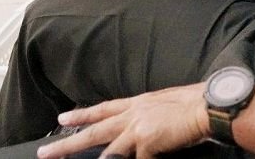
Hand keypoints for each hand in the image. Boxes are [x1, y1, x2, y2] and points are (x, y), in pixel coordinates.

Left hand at [36, 83, 209, 158]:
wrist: (208, 106)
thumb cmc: (194, 103)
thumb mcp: (166, 103)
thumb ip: (150, 113)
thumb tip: (146, 124)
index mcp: (139, 103)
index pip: (103, 109)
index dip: (82, 114)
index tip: (64, 118)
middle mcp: (134, 114)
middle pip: (94, 131)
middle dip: (68, 143)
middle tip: (46, 152)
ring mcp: (138, 129)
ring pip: (107, 151)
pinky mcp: (146, 143)